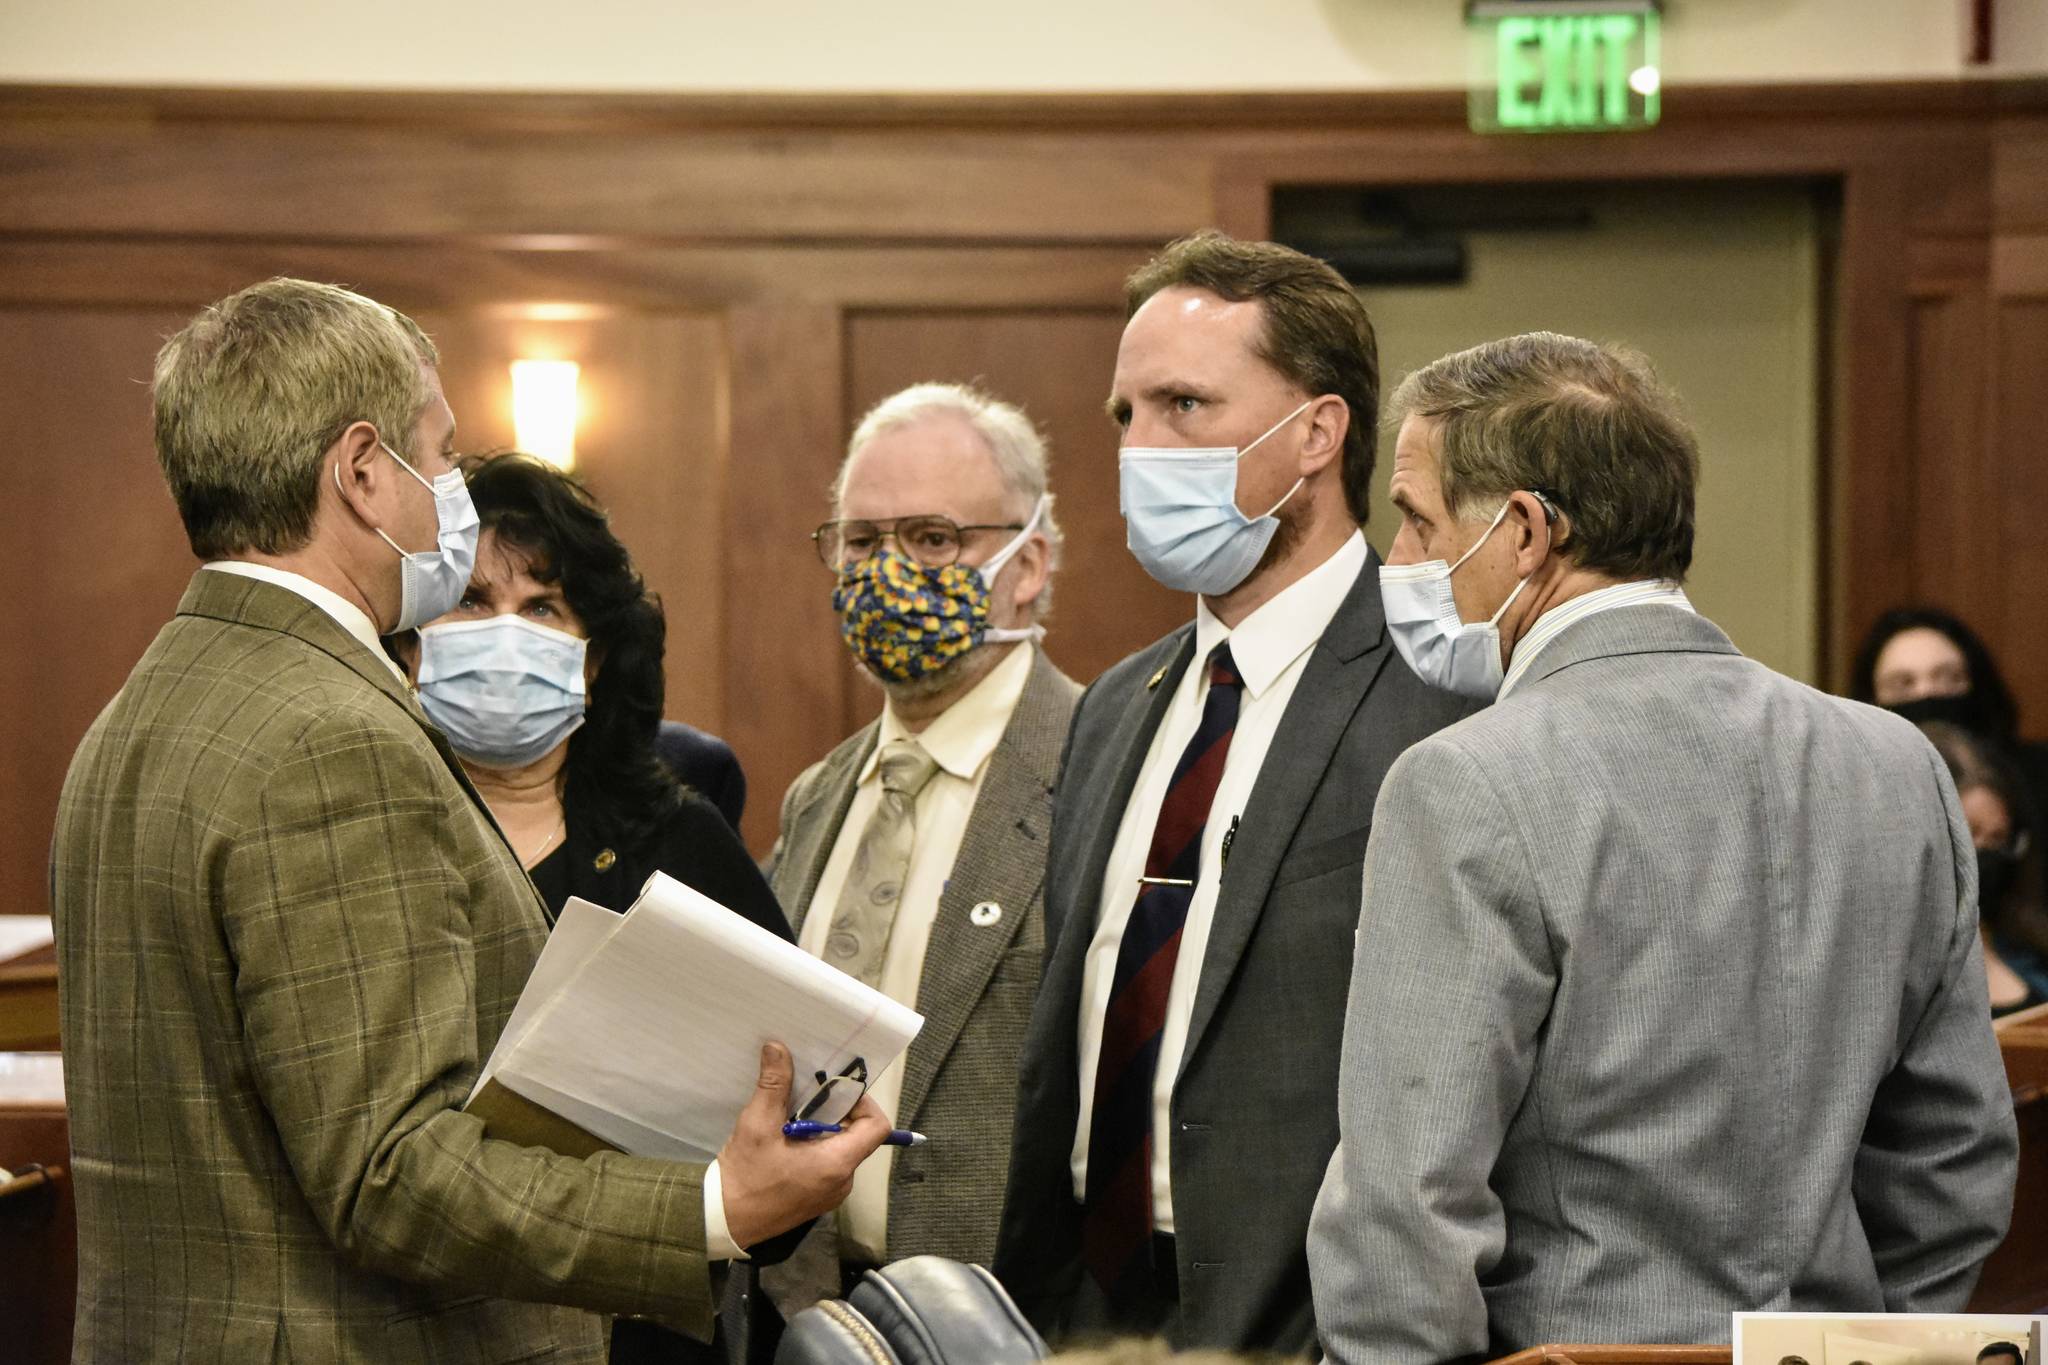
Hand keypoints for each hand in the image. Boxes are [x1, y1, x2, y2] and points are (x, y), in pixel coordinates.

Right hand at [717, 1042, 889, 1249]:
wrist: (724, 1221)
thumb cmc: (744, 1177)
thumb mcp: (757, 1124)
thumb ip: (774, 1084)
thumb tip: (777, 1048)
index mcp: (837, 1164)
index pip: (877, 1126)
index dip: (862, 1102)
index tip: (833, 1092)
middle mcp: (843, 1181)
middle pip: (859, 1135)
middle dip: (835, 1111)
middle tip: (807, 1097)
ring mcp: (831, 1193)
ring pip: (842, 1149)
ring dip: (822, 1129)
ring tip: (792, 1117)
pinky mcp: (818, 1198)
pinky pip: (829, 1164)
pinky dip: (815, 1147)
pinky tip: (787, 1139)